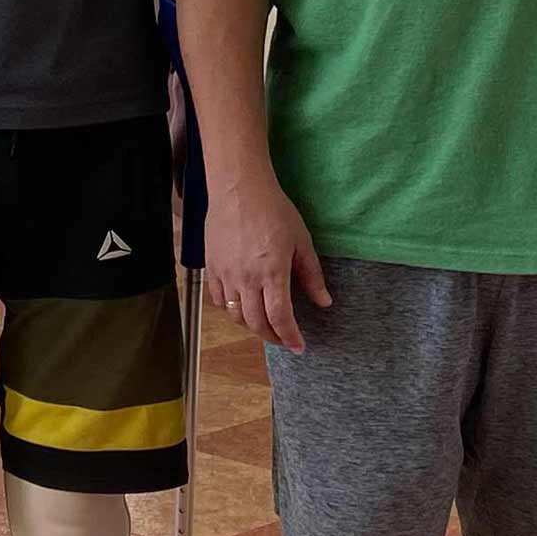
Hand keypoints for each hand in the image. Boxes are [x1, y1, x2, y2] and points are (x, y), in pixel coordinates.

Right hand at [205, 169, 330, 349]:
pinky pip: (219, 299)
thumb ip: (311, 275)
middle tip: (283, 339)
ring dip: (252, 325)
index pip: (280, 317)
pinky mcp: (211, 267)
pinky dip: (231, 309)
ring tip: (264, 324)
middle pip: (256, 323)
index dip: (290, 337)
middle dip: (272, 337)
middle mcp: (246, 278)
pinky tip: (242, 305)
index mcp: (272, 272)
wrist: (238, 188)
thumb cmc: (273, 210)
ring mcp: (225, 274)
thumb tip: (324, 302)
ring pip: (235, 315)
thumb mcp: (301, 241)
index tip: (298, 347)